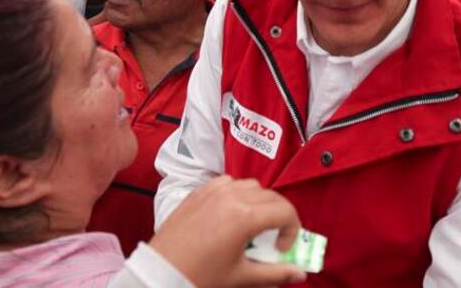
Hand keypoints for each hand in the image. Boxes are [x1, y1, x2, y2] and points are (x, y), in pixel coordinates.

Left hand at [150, 176, 305, 286]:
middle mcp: (229, 197)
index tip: (283, 248)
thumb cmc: (197, 275)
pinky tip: (233, 214)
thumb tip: (299, 274)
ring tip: (254, 227)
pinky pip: (227, 183)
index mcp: (243, 216)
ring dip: (260, 202)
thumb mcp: (242, 277)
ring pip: (250, 185)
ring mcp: (212, 191)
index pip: (284, 211)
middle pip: (270, 196)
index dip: (292, 230)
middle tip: (275, 239)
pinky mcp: (198, 192)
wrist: (161, 272)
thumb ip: (275, 274)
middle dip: (280, 216)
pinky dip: (237, 193)